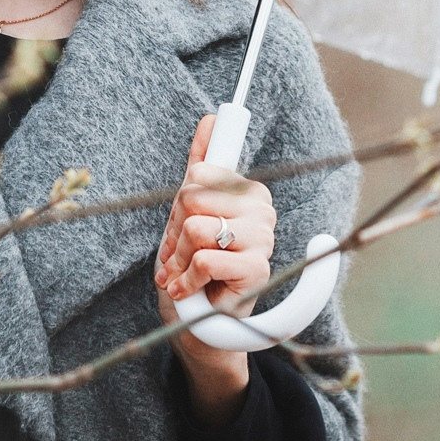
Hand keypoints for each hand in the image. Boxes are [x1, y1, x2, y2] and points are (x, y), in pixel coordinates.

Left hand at [154, 113, 277, 423]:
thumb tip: (211, 118)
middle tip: (181, 254)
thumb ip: (203, 163)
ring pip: (197, 228)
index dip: (181, 204)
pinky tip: (193, 288)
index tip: (184, 222)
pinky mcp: (258, 271)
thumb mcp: (190, 210)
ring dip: (180, 258)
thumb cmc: (196, 262)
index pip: (197, 175)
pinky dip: (188, 279)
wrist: (199, 322)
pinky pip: (207, 259)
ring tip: (187, 273)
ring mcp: (263, 239)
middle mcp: (261, 209)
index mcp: (247, 190)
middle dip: (176, 232)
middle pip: (192, 198)